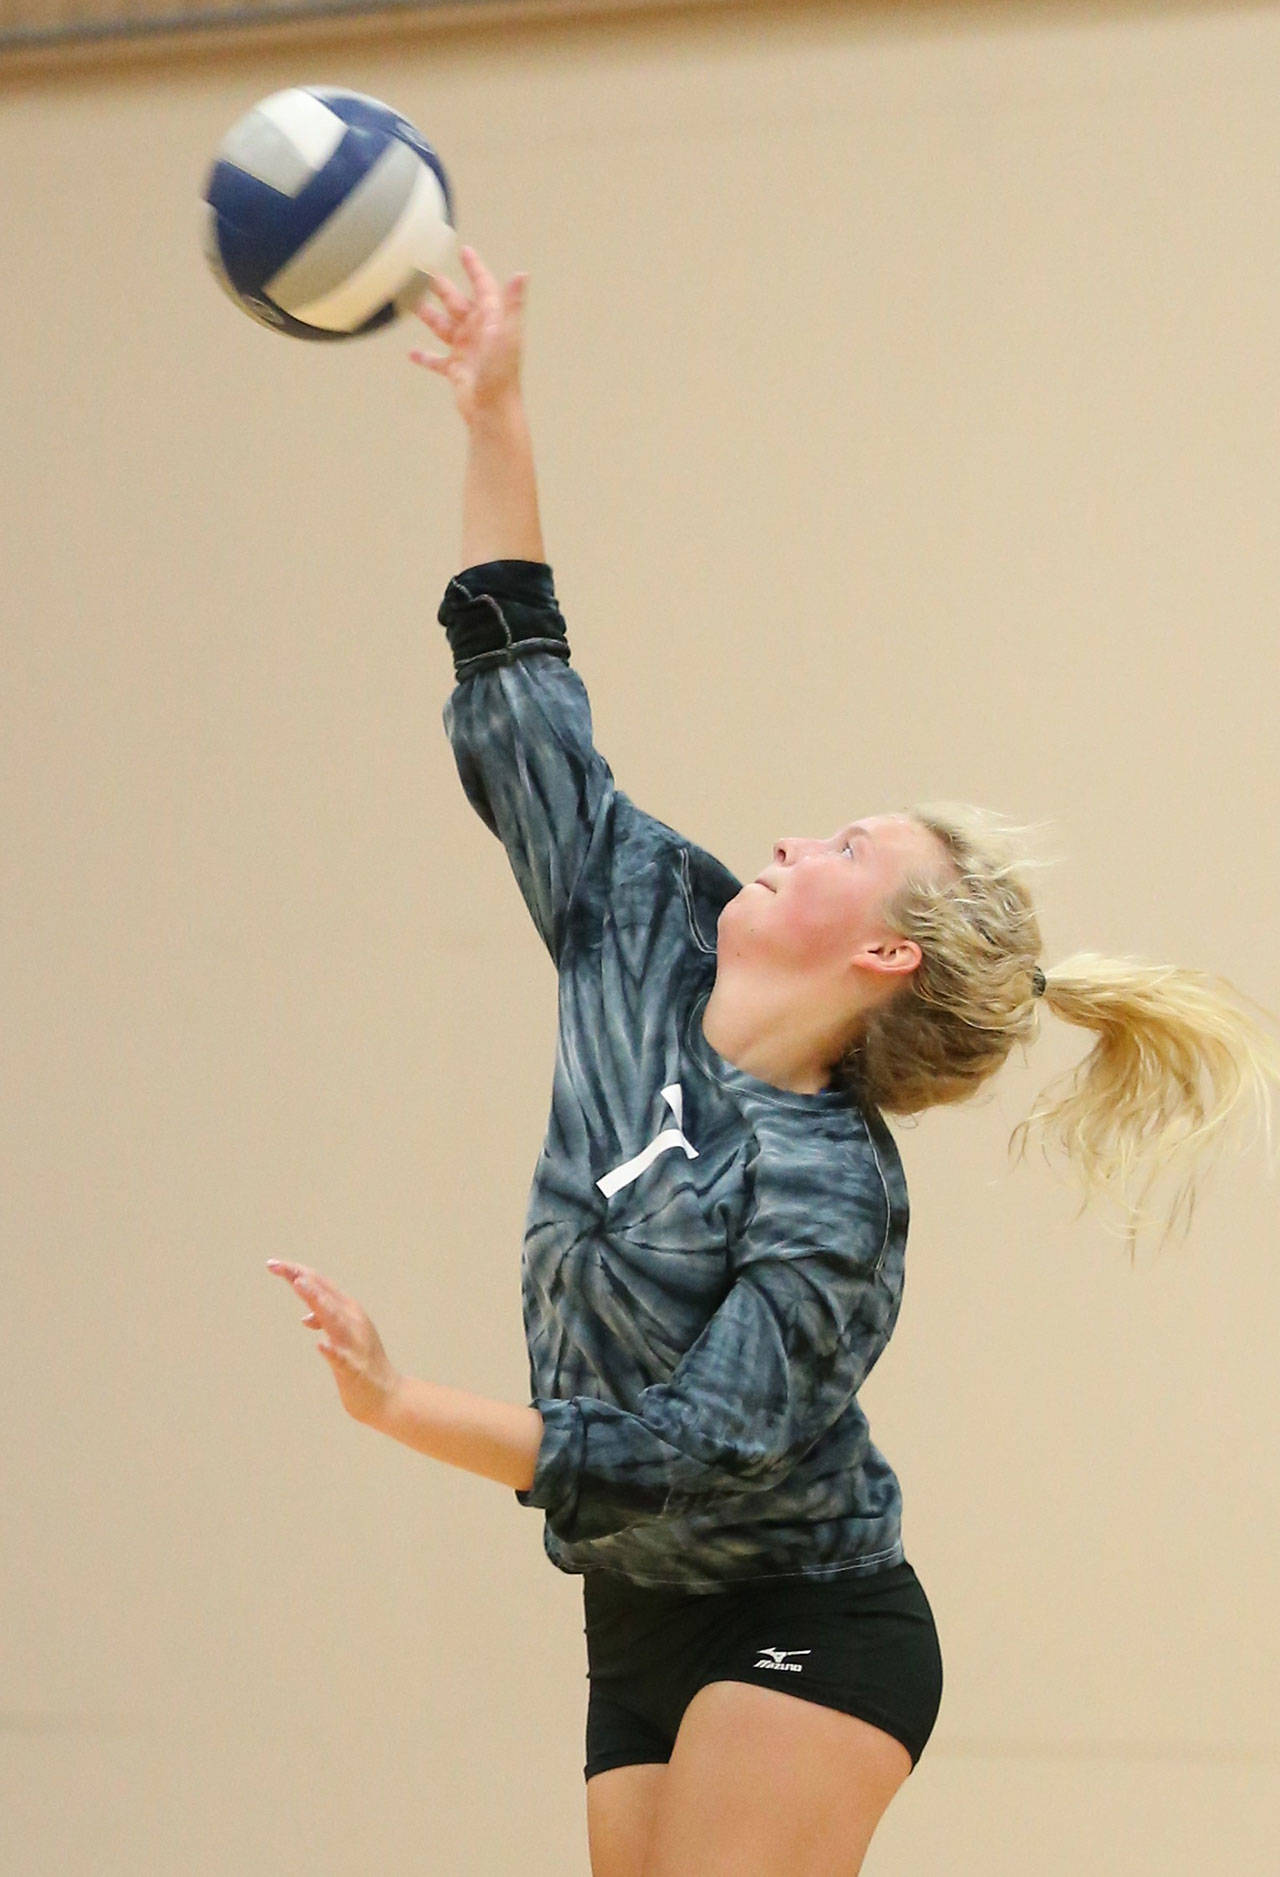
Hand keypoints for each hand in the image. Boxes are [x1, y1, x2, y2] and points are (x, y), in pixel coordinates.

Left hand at [267, 1260, 401, 1426]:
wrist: (387, 1396)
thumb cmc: (362, 1363)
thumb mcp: (343, 1337)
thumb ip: (325, 1321)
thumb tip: (306, 1317)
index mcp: (348, 1310)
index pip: (320, 1283)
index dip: (297, 1271)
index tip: (272, 1264)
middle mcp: (352, 1320)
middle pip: (324, 1293)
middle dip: (300, 1277)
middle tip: (276, 1265)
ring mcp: (354, 1343)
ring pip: (333, 1317)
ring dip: (318, 1299)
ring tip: (300, 1284)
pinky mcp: (353, 1368)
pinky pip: (340, 1358)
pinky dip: (330, 1349)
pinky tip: (320, 1344)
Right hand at [409, 244, 528, 424]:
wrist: (492, 411)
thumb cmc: (501, 373)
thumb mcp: (505, 334)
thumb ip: (510, 304)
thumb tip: (521, 274)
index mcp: (491, 320)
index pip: (484, 287)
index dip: (474, 268)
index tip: (464, 251)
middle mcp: (479, 332)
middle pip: (457, 302)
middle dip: (441, 287)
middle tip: (422, 271)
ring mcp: (467, 350)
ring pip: (443, 327)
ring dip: (428, 315)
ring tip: (411, 303)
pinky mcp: (457, 370)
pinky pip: (438, 360)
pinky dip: (425, 356)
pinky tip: (412, 353)